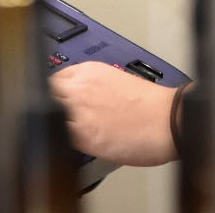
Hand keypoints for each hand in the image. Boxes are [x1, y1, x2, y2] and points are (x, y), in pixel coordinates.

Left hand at [49, 62, 175, 166]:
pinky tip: (86, 143)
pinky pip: (64, 140)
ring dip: (61, 125)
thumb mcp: (115, 80)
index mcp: (88, 71)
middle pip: (49, 98)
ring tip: (79, 132)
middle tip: (67, 118)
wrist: (166, 120)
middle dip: (55, 107)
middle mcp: (78, 90)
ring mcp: (77, 114)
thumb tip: (80, 99)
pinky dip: (70, 142)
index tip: (62, 100)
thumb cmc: (150, 103)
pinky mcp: (83, 138)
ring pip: (53, 119)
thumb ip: (91, 87)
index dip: (58, 93)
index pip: (55, 80)